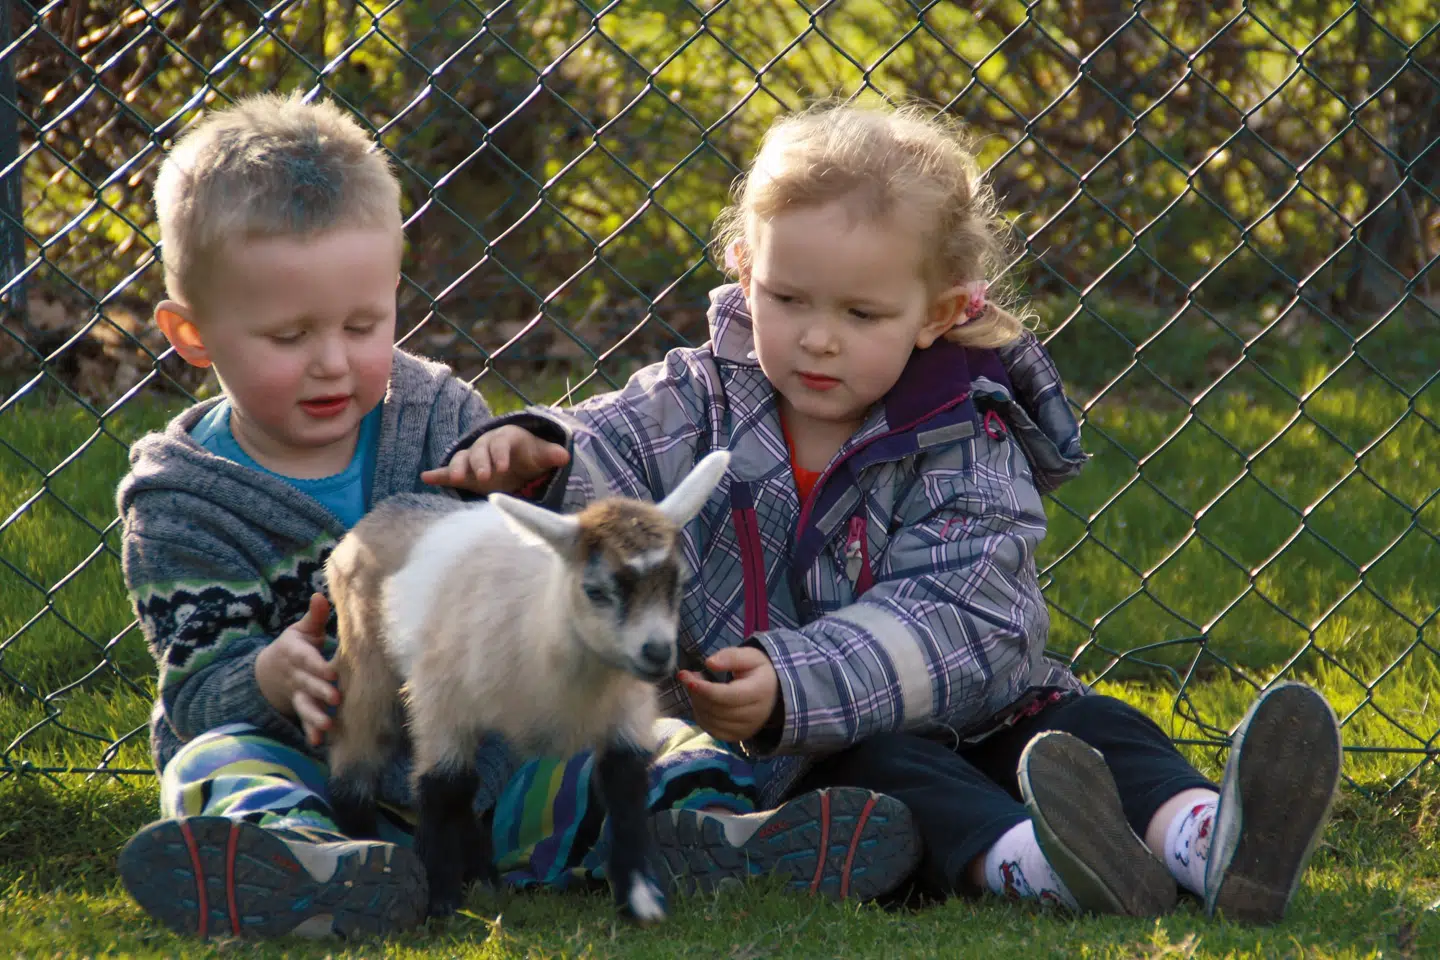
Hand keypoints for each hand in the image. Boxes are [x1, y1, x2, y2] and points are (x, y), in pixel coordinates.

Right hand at [255, 592, 338, 746]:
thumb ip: (314, 616)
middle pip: (309, 685)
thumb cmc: (296, 646)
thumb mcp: (301, 630)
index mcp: (297, 654)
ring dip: (315, 717)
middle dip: (321, 692)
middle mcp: (296, 676)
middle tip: (336, 699)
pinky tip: (318, 742)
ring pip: (305, 706)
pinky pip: (304, 721)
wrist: (270, 671)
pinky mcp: (301, 708)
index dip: (318, 666)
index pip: (307, 660)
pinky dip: (310, 732)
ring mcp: (298, 694)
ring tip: (327, 726)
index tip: (332, 672)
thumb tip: (320, 595)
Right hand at [420, 425, 569, 495]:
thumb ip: (550, 455)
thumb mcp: (539, 454)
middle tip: (484, 477)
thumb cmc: (527, 454)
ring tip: (454, 478)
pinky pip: (448, 472)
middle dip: (480, 463)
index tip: (502, 468)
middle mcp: (485, 446)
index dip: (501, 454)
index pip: (501, 443)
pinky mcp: (464, 472)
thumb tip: (565, 456)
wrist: (514, 458)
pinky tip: (426, 478)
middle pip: (479, 451)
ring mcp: (473, 459)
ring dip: (457, 468)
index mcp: (505, 438)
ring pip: (461, 460)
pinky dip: (437, 474)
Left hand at [678, 646, 780, 742]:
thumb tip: (709, 663)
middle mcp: (755, 715)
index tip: (684, 675)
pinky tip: (702, 701)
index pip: (726, 695)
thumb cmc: (759, 671)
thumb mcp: (750, 656)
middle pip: (715, 708)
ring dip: (696, 702)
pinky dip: (701, 715)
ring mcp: (746, 729)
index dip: (703, 688)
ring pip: (710, 719)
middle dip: (696, 691)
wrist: (775, 693)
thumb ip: (730, 657)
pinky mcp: (737, 737)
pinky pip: (710, 729)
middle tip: (690, 675)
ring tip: (698, 686)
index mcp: (759, 692)